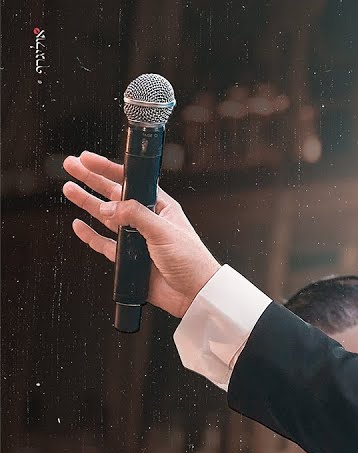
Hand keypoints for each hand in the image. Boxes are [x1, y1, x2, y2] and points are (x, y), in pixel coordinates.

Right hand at [63, 151, 220, 317]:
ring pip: (106, 217)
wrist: (194, 293)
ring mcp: (136, 239)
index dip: (109, 169)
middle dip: (92, 179)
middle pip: (114, 194)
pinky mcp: (128, 260)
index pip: (131, 182)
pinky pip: (104, 244)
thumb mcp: (164, 231)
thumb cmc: (191, 260)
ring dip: (87, 203)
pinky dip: (90, 235)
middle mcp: (147, 220)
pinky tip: (78, 225)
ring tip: (69, 189)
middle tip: (71, 165)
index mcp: (160, 207)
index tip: (89, 159)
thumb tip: (107, 206)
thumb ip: (135, 216)